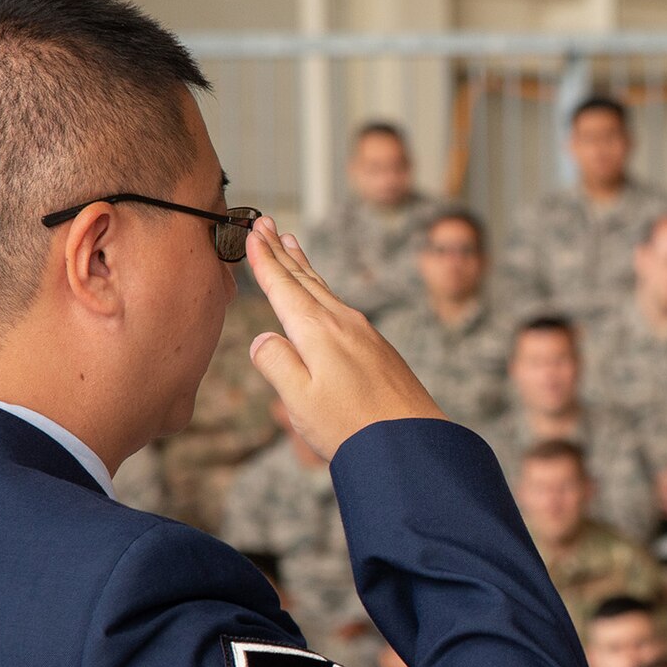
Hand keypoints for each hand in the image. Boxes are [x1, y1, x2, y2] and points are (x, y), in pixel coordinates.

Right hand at [246, 217, 446, 459]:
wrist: (414, 445)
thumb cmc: (353, 429)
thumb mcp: (300, 401)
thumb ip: (276, 364)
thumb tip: (262, 338)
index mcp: (317, 332)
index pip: (282, 287)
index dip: (264, 260)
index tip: (252, 232)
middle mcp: (342, 323)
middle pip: (304, 280)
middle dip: (282, 251)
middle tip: (266, 222)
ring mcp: (364, 334)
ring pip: (325, 290)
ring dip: (304, 267)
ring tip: (292, 244)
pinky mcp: (379, 350)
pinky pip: (342, 307)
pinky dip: (324, 290)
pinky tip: (324, 296)